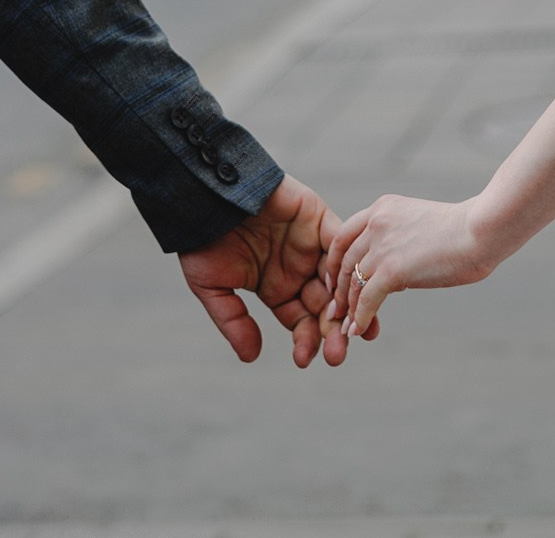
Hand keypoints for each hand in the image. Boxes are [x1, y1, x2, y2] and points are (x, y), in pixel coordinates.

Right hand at [178, 175, 338, 367]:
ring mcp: (309, 244)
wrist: (203, 194)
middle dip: (332, 331)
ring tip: (352, 329)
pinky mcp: (317, 217)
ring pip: (337, 279)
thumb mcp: (213, 287)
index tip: (304, 360)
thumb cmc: (202, 239)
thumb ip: (234, 321)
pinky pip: (337, 243)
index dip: (305, 341)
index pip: (299, 321)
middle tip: (338, 353)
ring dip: (346, 304)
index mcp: (275, 287)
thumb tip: (251, 358)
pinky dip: (342, 264)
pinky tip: (341, 290)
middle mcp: (297, 268)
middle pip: (324, 306)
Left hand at [321, 193, 498, 351]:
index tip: (336, 278)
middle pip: (344, 259)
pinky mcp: (391, 270)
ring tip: (346, 325)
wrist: (480, 231)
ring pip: (353, 281)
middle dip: (338, 286)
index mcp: (383, 208)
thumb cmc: (465, 231)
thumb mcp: (422, 225)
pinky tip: (358, 329)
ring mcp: (381, 246)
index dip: (336, 259)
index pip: (345, 234)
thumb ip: (402, 241)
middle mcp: (376, 223)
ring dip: (348, 307)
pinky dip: (360, 316)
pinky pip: (366, 298)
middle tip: (336, 307)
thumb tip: (398, 274)